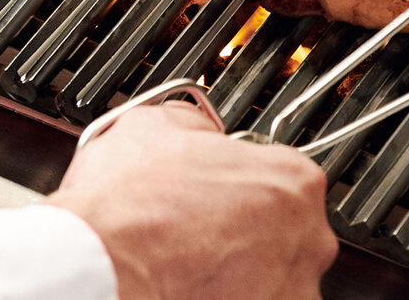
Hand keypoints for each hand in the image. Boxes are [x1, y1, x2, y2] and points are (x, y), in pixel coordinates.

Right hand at [46, 102, 335, 299]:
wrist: (100, 268)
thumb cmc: (127, 208)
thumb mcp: (153, 126)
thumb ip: (197, 126)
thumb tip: (198, 133)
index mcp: (292, 180)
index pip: (282, 174)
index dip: (240, 180)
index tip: (217, 190)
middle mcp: (308, 238)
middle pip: (286, 228)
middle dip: (248, 229)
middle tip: (200, 228)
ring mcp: (293, 289)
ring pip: (274, 273)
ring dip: (242, 269)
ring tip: (192, 262)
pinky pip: (259, 299)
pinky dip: (229, 295)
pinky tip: (192, 285)